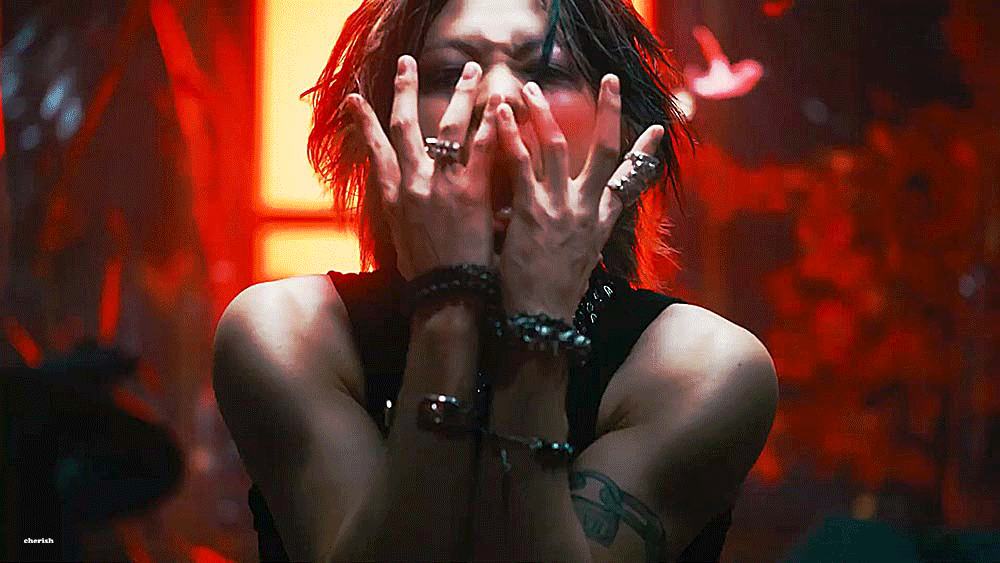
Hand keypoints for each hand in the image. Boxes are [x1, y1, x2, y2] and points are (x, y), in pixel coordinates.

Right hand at [348, 55, 500, 279]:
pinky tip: (502, 105)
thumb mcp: (401, 243)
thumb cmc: (427, 278)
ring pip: (448, 126)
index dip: (364, 122)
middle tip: (406, 62)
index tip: (355, 99)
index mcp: (393, 198)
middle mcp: (412, 185)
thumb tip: (400, 204)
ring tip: (471, 70)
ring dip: (460, 94)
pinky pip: (483, 149)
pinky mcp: (471, 193)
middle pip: (404, 125)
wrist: (445, 296)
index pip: (374, 150)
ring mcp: (441, 186)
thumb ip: (401, 215)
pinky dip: (493, 124)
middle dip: (404, 90)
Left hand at [495, 75, 664, 322]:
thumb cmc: (554, 296)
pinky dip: (509, 135)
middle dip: (609, 112)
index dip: (645, 153)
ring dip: (543, 113)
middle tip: (610, 80)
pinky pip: (521, 164)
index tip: (658, 128)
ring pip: (557, 147)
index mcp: (601, 223)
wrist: (542, 320)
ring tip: (530, 89)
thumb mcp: (581, 263)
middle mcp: (587, 210)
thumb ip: (583, 236)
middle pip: (605, 151)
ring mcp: (561, 208)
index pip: (629, 180)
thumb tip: (581, 224)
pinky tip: (500, 114)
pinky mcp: (532, 212)